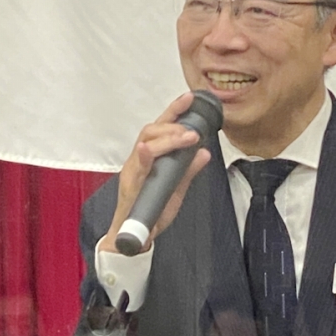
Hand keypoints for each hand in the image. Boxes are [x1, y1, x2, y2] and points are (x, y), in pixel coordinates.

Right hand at [100, 92, 211, 253]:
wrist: (134, 237)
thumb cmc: (151, 211)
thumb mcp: (177, 188)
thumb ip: (189, 170)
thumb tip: (205, 153)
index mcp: (150, 157)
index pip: (161, 128)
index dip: (174, 111)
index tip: (190, 97)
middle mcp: (139, 160)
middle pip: (151, 130)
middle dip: (173, 124)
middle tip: (194, 130)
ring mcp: (133, 171)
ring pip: (145, 143)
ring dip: (167, 138)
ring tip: (187, 137)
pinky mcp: (131, 186)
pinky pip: (136, 168)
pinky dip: (142, 157)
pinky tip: (147, 149)